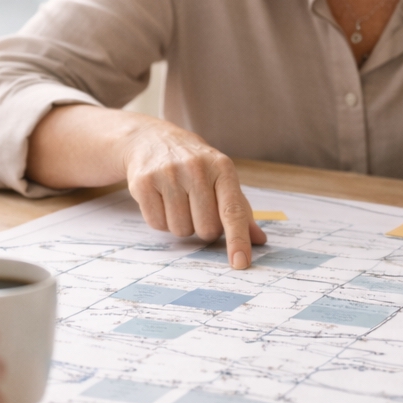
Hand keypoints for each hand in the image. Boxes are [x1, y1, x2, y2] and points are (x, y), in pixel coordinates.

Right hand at [121, 117, 266, 268]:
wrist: (152, 140)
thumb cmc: (194, 165)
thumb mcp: (220, 177)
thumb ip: (240, 209)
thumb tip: (258, 240)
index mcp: (222, 167)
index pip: (233, 210)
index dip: (237, 239)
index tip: (240, 262)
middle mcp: (196, 168)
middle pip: (206, 228)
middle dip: (203, 228)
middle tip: (197, 208)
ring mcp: (167, 174)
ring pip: (181, 230)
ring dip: (181, 225)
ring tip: (178, 201)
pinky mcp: (143, 182)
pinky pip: (157, 224)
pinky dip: (161, 221)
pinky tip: (161, 200)